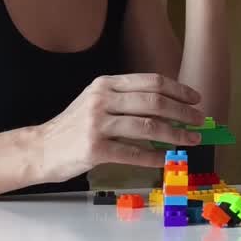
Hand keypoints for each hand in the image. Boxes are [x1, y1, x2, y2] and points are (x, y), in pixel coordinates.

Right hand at [33, 74, 205, 182]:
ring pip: (147, 127)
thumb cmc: (74, 126)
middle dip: (182, 112)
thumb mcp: (98, 101)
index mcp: (106, 83)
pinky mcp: (93, 149)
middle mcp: (102, 99)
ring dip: (175, 134)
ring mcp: (97, 124)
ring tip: (190, 140)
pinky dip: (153, 156)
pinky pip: (133, 153)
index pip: (150, 82)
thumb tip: (169, 107)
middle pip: (154, 102)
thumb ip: (127, 100)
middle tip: (199, 121)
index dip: (177, 90)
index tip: (195, 99)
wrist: (41, 148)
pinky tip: (166, 159)